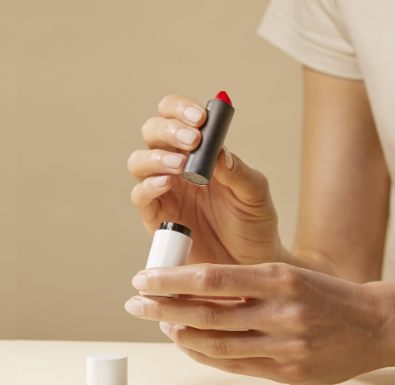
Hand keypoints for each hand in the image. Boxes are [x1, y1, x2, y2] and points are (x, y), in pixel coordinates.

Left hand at [124, 263, 391, 384]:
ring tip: (161, 323)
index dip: (171, 280)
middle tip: (136, 303)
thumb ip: (245, 282)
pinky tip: (188, 345)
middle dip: (163, 308)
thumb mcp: (288, 275)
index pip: (211, 278)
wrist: (376, 325)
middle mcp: (281, 311)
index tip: (143, 279)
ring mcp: (285, 345)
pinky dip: (205, 355)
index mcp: (278, 278)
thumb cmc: (326, 296)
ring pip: (217, 343)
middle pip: (206, 313)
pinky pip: (235, 366)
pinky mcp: (289, 373)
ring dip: (181, 334)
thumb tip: (189, 285)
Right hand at [128, 94, 281, 264]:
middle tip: (193, 140)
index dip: (181, 109)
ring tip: (180, 167)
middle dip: (168, 129)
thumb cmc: (254, 224)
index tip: (200, 118)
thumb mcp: (255, 193)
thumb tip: (217, 149)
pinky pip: (140, 196)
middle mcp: (176, 166)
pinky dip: (148, 186)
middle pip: (153, 132)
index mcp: (199, 151)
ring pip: (139, 161)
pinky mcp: (155, 218)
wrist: (251, 265)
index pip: (177, 116)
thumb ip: (238, 170)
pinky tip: (167, 184)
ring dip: (156, 158)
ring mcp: (163, 191)